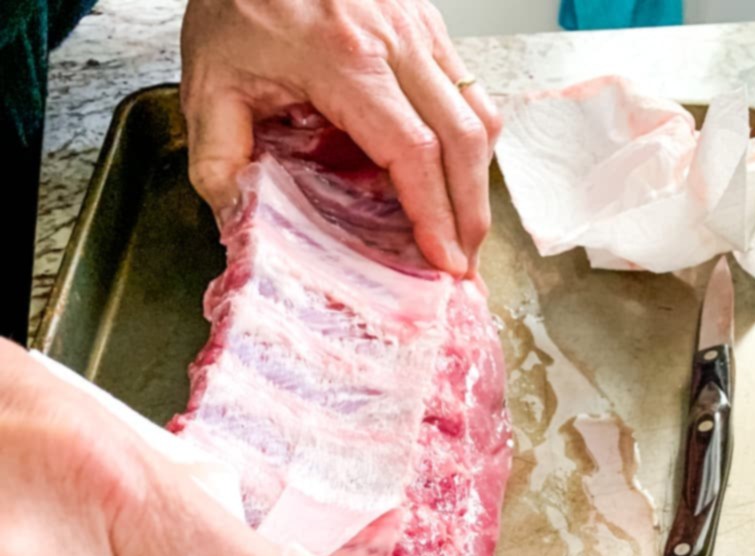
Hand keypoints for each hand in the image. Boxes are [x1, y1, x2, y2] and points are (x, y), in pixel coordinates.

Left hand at [180, 0, 501, 275]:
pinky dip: (470, 145)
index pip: (411, 149)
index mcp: (342, 56)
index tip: (443, 260)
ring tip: (464, 232)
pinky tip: (455, 181)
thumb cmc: (237, 1)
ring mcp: (418, 26)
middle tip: (464, 264)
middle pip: (463, 138)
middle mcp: (395, 37)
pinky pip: (468, 91)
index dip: (435, 213)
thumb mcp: (208, 83)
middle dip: (470, 213)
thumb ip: (219, 160)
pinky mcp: (426, 24)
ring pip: (479, 114)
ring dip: (479, 182)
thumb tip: (240, 226)